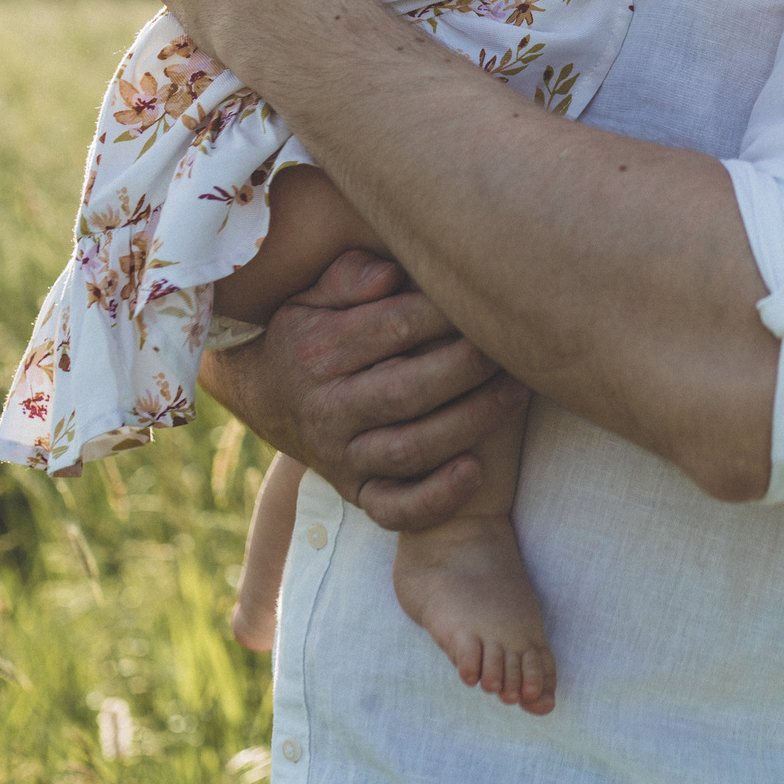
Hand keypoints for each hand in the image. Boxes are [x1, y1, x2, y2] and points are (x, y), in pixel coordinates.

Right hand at [202, 251, 530, 530]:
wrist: (267, 400)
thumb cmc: (312, 332)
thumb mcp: (313, 294)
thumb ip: (349, 275)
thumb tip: (391, 274)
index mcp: (317, 351)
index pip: (392, 328)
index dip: (445, 313)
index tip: (485, 296)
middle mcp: (327, 408)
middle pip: (408, 391)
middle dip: (469, 367)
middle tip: (511, 345)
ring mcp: (342, 456)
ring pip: (411, 449)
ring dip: (471, 422)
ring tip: (516, 391)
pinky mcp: (357, 493)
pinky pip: (395, 509)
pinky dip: (436, 498)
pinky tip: (474, 471)